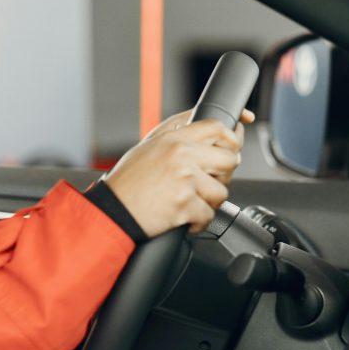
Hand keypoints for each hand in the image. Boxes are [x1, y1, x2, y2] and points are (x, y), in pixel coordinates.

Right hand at [104, 109, 254, 235]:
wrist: (113, 210)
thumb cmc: (127, 183)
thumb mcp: (148, 148)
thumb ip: (177, 136)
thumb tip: (210, 132)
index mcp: (172, 139)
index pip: (216, 126)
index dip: (232, 136)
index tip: (235, 143)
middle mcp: (180, 155)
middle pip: (229, 159)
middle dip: (223, 175)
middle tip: (207, 183)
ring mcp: (184, 179)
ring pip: (222, 191)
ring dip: (209, 202)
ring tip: (190, 202)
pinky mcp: (185, 204)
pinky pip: (208, 215)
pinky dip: (197, 222)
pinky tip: (183, 217)